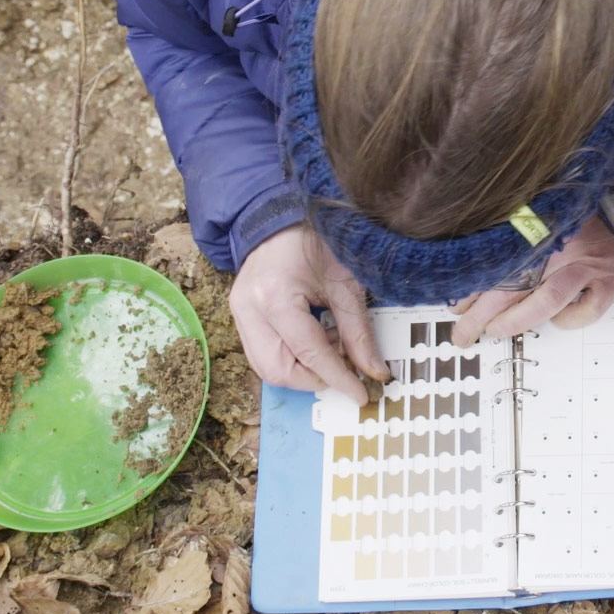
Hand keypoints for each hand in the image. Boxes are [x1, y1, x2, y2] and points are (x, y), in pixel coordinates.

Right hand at [229, 225, 387, 401]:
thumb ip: (358, 332)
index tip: (360, 394)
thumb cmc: (315, 241)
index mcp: (275, 295)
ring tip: (331, 345)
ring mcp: (238, 313)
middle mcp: (249, 308)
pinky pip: (263, 354)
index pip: (309, 352)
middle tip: (346, 368)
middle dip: (315, 379)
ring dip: (303, 370)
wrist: (283, 219)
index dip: (337, 377)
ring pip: (267, 368)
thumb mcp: (346, 283)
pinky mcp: (238, 316)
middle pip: (279, 370)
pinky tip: (314, 338)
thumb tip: (374, 372)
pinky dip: (291, 357)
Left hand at [452, 217, 613, 345]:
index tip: (455, 304)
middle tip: (463, 332)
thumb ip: (508, 242)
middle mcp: (561, 244)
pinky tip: (556, 322)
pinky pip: (590, 308)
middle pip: (515, 283)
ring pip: (548, 298)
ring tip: (494, 331)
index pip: (496, 262)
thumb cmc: (566, 221)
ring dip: (516, 320)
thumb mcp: (533, 220)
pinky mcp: (609, 280)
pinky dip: (570, 319)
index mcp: (539, 226)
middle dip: (483, 314)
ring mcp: (586, 264)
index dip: (472, 287)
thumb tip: (468, 279)